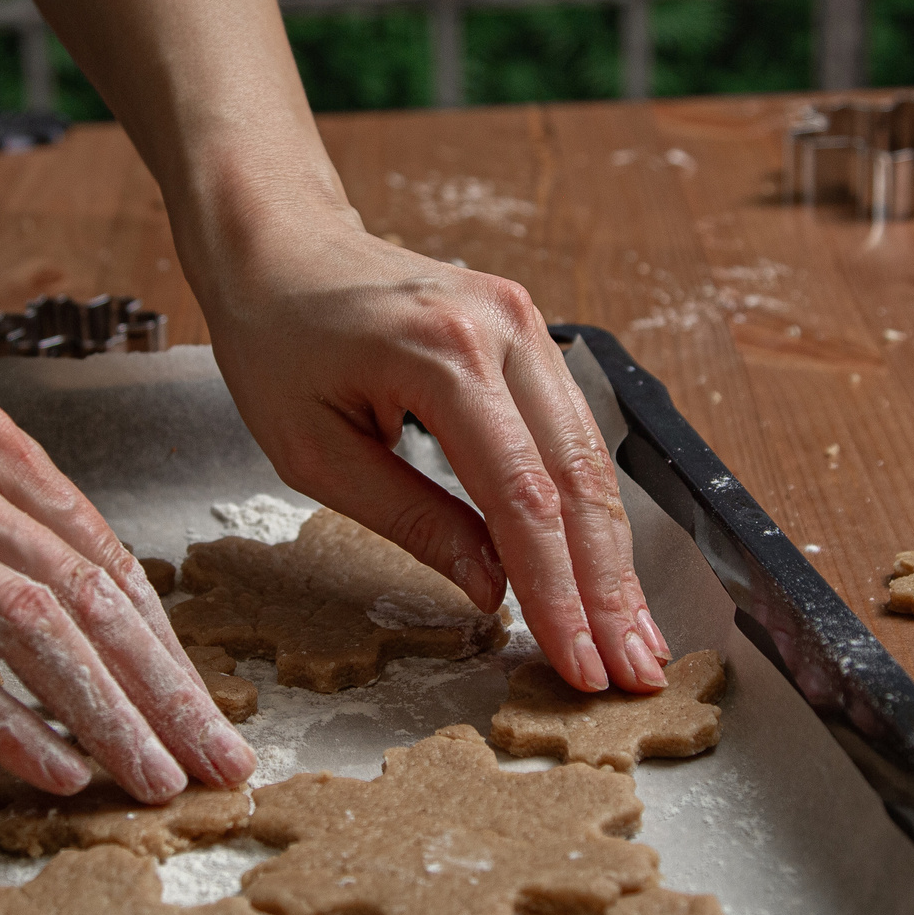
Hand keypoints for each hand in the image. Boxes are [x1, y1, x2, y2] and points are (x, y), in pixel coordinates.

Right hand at [0, 378, 254, 801]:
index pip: (103, 559)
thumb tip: (81, 615)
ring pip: (28, 632)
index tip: (209, 716)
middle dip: (165, 693)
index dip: (167, 648)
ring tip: (152, 780)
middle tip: (217, 764)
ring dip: (104, 716)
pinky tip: (52, 772)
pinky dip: (5, 724)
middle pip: (86, 598)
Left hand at [199, 210, 670, 693]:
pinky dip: (593, 505)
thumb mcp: (315, 453)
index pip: (522, 496)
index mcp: (440, 355)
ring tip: (637, 636)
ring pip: (592, 456)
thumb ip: (412, 520)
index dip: (557, 591)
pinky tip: (607, 565)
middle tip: (635, 669)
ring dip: (615, 554)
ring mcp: (524, 320)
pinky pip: (575, 429)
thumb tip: (493, 591)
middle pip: (578, 478)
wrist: (277, 245)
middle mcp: (501, 327)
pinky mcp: (529, 330)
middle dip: (609, 586)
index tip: (578, 662)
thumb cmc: (276, 344)